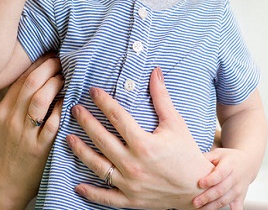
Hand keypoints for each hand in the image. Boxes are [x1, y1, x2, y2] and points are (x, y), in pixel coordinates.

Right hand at [0, 55, 62, 208]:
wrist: (4, 185)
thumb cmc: (8, 150)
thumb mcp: (3, 124)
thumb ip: (16, 103)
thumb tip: (38, 77)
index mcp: (2, 111)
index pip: (20, 79)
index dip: (37, 64)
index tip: (49, 55)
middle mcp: (11, 120)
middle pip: (31, 83)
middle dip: (48, 67)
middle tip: (61, 60)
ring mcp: (24, 135)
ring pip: (40, 99)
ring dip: (56, 84)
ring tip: (65, 77)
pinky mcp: (39, 149)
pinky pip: (53, 123)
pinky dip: (61, 108)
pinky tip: (69, 100)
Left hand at [66, 67, 213, 209]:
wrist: (199, 189)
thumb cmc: (187, 154)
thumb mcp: (175, 124)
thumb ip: (162, 98)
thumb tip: (155, 71)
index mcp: (144, 144)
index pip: (117, 117)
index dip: (103, 102)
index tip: (92, 91)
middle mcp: (134, 164)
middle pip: (102, 139)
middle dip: (86, 122)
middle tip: (75, 109)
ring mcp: (130, 184)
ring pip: (98, 166)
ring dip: (81, 151)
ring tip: (68, 137)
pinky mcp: (131, 200)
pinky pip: (106, 198)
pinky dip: (91, 193)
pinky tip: (78, 185)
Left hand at [192, 148, 251, 209]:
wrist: (247, 163)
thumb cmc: (228, 158)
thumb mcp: (218, 153)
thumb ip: (206, 157)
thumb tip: (190, 160)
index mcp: (229, 166)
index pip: (220, 174)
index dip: (210, 180)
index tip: (200, 183)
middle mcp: (235, 179)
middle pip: (221, 190)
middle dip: (207, 197)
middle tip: (195, 202)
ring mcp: (238, 189)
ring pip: (225, 200)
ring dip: (212, 206)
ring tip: (200, 208)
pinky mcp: (241, 198)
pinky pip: (237, 208)